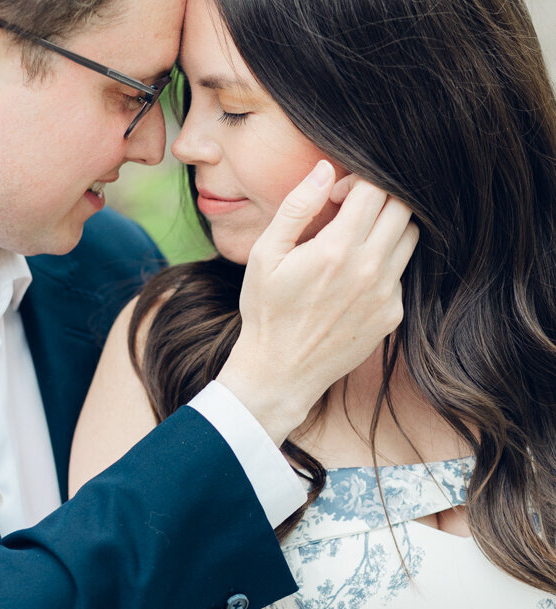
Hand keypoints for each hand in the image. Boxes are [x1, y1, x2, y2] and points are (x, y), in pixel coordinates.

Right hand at [217, 160, 418, 444]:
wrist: (280, 373)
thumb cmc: (266, 312)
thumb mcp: (265, 255)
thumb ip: (296, 207)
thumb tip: (325, 169)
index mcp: (337, 249)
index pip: (374, 189)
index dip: (357, 180)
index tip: (337, 195)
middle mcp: (369, 269)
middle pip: (401, 208)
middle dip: (378, 199)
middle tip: (350, 212)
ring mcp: (385, 294)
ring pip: (409, 237)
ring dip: (388, 228)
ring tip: (356, 240)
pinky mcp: (391, 315)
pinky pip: (401, 273)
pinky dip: (384, 264)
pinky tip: (354, 278)